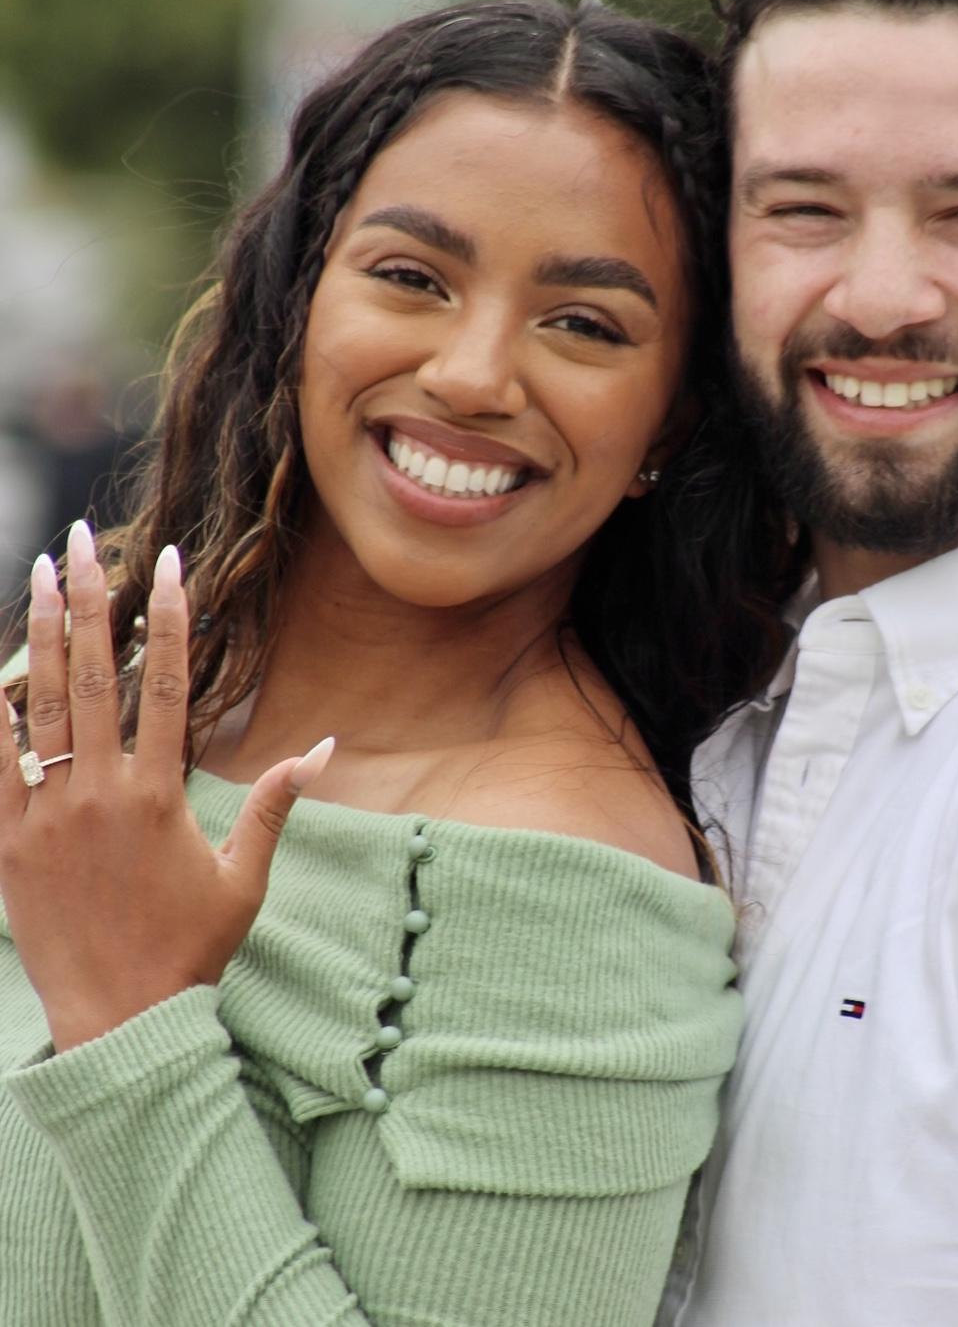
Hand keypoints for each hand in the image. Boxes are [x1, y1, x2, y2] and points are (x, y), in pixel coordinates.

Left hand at [0, 522, 332, 1050]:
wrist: (121, 1017)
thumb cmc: (191, 945)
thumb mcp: (244, 875)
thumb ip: (275, 804)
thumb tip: (323, 750)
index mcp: (162, 795)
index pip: (170, 685)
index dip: (169, 619)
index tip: (166, 565)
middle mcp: (101, 792)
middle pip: (96, 675)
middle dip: (89, 600)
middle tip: (81, 542)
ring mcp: (47, 814)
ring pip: (40, 706)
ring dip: (37, 635)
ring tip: (36, 574)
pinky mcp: (8, 841)